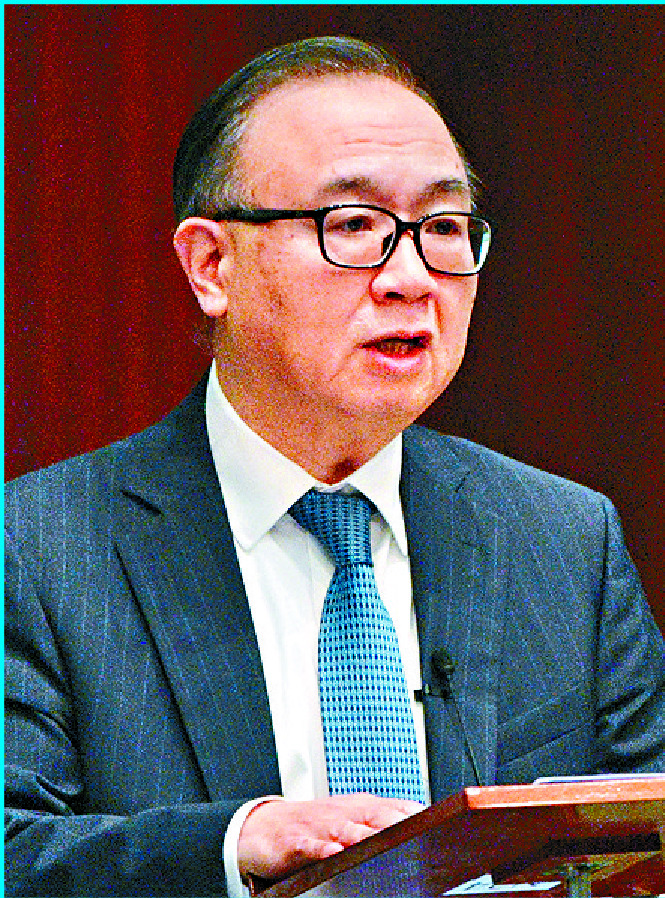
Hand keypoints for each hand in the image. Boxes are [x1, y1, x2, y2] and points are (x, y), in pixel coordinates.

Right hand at [237, 793, 423, 882]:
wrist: (265, 825)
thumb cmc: (315, 824)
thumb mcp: (350, 818)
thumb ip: (382, 820)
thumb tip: (420, 819)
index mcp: (359, 808)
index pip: (392, 808)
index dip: (414, 815)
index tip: (439, 822)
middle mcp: (343, 814)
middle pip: (374, 817)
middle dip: (395, 823)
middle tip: (419, 833)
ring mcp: (320, 827)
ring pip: (346, 830)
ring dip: (363, 835)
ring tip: (381, 842)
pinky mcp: (297, 843)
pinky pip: (311, 846)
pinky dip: (322, 849)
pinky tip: (334, 854)